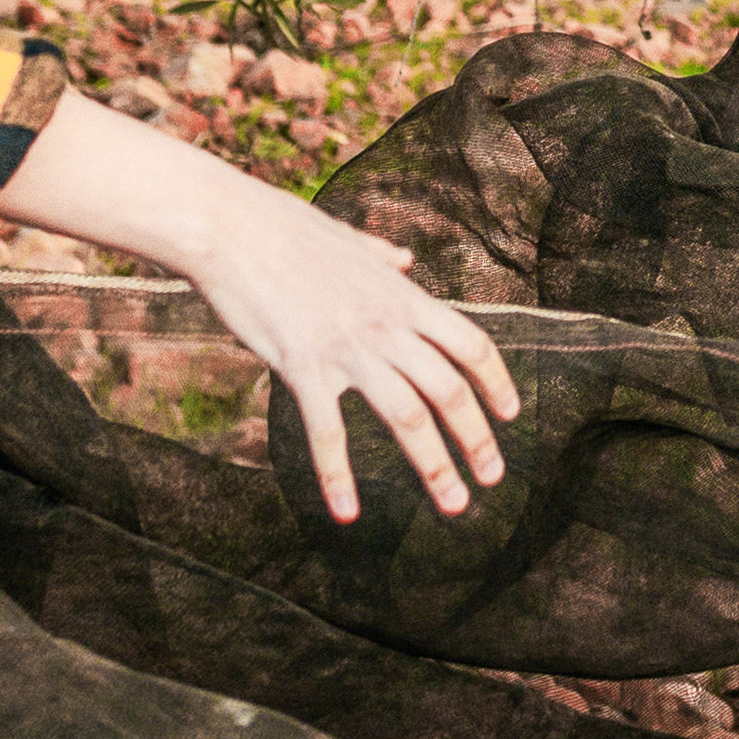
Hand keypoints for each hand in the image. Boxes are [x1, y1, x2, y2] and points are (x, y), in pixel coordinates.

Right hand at [0, 97, 527, 524]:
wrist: (228, 226)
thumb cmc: (282, 230)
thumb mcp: (347, 239)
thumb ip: (381, 255)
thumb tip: (403, 258)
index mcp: (402, 297)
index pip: (471, 343)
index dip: (497, 381)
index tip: (510, 414)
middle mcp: (386, 325)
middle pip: (451, 390)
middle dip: (477, 440)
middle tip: (490, 479)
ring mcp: (347, 347)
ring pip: (409, 416)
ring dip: (435, 466)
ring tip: (454, 505)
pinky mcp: (302, 366)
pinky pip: (328, 432)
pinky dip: (339, 476)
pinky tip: (347, 512)